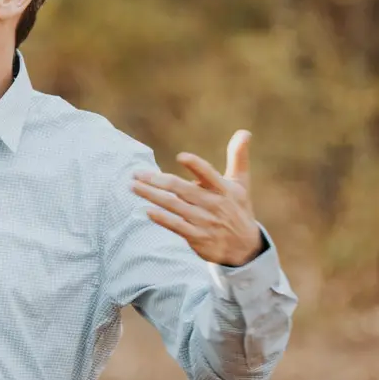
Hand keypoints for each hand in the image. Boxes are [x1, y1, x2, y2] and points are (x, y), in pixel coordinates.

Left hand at [130, 130, 263, 266]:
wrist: (244, 247)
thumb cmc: (238, 208)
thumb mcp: (241, 184)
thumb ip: (238, 157)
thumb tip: (244, 132)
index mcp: (224, 189)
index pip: (209, 174)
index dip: (196, 165)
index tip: (180, 157)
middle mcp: (214, 204)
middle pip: (181, 189)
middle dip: (156, 180)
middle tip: (136, 173)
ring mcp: (204, 221)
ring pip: (174, 206)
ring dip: (152, 195)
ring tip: (134, 187)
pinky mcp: (197, 237)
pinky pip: (176, 226)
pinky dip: (161, 218)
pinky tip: (147, 210)